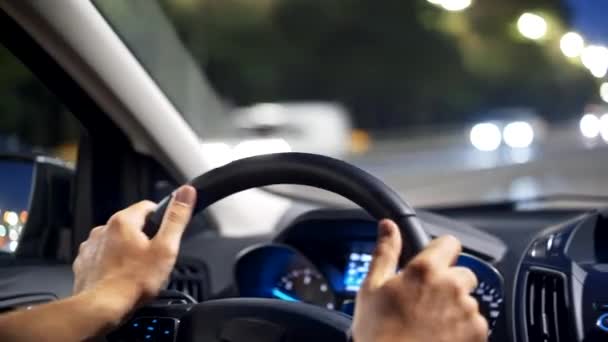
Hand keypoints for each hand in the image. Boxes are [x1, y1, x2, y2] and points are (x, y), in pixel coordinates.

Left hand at [72, 185, 195, 323]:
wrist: (101, 309)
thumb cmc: (133, 282)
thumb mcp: (166, 248)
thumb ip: (176, 218)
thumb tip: (186, 192)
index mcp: (124, 221)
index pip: (148, 207)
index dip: (161, 221)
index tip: (164, 237)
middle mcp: (103, 229)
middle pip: (132, 225)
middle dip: (144, 239)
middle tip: (153, 259)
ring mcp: (91, 246)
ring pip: (117, 241)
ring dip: (126, 251)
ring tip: (136, 271)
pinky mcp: (85, 263)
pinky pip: (103, 256)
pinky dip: (112, 263)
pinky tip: (121, 277)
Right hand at [352, 220, 487, 341]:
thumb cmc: (379, 334)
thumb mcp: (372, 288)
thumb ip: (385, 252)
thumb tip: (388, 226)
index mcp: (426, 270)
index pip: (449, 242)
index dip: (440, 252)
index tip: (433, 263)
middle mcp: (452, 286)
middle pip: (463, 273)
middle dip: (449, 283)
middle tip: (426, 301)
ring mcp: (468, 311)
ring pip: (469, 300)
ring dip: (456, 307)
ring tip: (431, 324)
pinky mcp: (478, 334)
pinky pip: (477, 324)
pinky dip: (464, 329)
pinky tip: (441, 337)